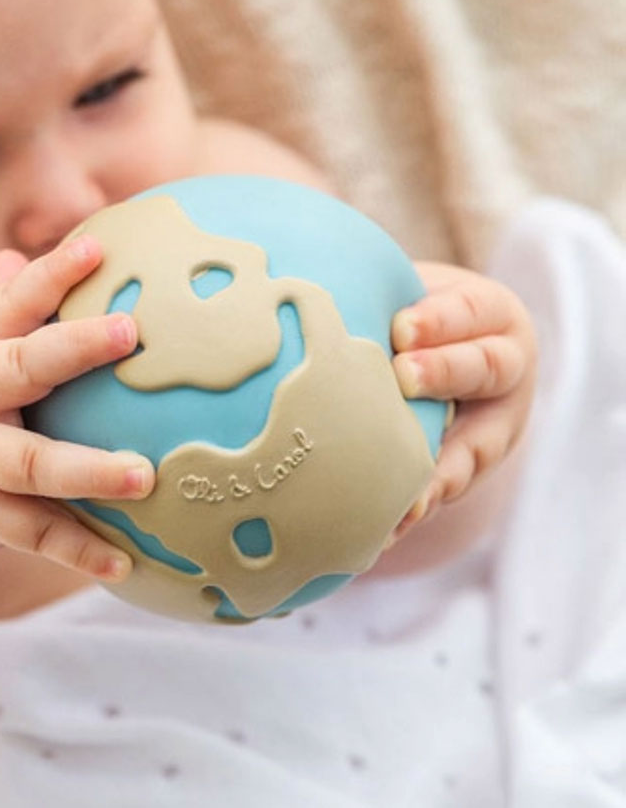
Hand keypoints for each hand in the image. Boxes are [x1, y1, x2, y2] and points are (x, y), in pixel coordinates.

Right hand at [0, 236, 153, 580]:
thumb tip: (17, 254)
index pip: (9, 304)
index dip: (49, 275)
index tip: (97, 249)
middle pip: (18, 369)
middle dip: (72, 348)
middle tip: (131, 333)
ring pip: (30, 464)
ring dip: (87, 470)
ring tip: (144, 475)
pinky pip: (33, 535)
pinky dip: (77, 550)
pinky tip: (124, 563)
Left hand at [389, 262, 535, 537]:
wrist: (431, 349)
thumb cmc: (406, 310)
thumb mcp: (404, 289)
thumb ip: (379, 294)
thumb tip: (312, 294)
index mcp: (489, 313)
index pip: (470, 312)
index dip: (439, 321)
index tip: (401, 327)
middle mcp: (503, 367)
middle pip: (484, 368)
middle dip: (443, 373)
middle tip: (403, 377)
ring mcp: (494, 423)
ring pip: (475, 445)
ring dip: (437, 468)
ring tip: (407, 489)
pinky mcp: (467, 467)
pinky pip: (447, 488)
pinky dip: (416, 507)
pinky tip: (387, 527)